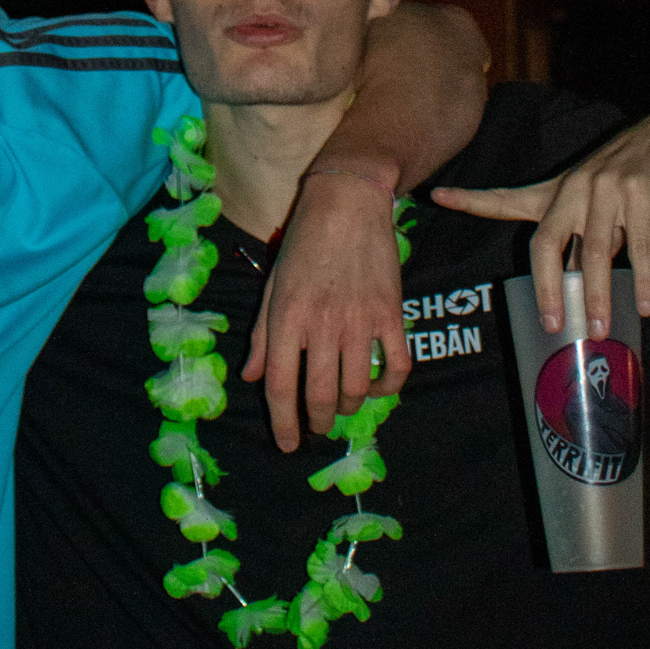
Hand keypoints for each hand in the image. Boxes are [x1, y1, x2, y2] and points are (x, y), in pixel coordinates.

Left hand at [242, 173, 411, 450]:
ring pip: (357, 389)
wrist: (347, 204)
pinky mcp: (391, 315)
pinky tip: (377, 388)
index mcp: (287, 319)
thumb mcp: (272, 286)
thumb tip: (253, 377)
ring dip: (348, 407)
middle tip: (317, 428)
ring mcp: (360, 322)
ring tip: (341, 406)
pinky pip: (396, 366)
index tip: (288, 444)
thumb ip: (263, 335)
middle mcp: (323, 326)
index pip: (281, 388)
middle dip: (317, 422)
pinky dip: (388, 387)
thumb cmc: (302, 244)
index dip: (283, 424)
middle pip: (320, 396)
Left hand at [432, 106, 649, 332]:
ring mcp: (608, 188)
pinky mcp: (642, 191)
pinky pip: (642, 244)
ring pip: (597, 250)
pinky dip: (643, 277)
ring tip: (600, 328)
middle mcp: (575, 188)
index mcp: (556, 192)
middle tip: (551, 323)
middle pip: (547, 242)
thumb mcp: (592, 202)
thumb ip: (577, 240)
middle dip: (547, 286)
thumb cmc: (626, 179)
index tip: (437, 196)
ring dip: (598, 294)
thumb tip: (568, 292)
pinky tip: (645, 304)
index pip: (506, 198)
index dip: (472, 200)